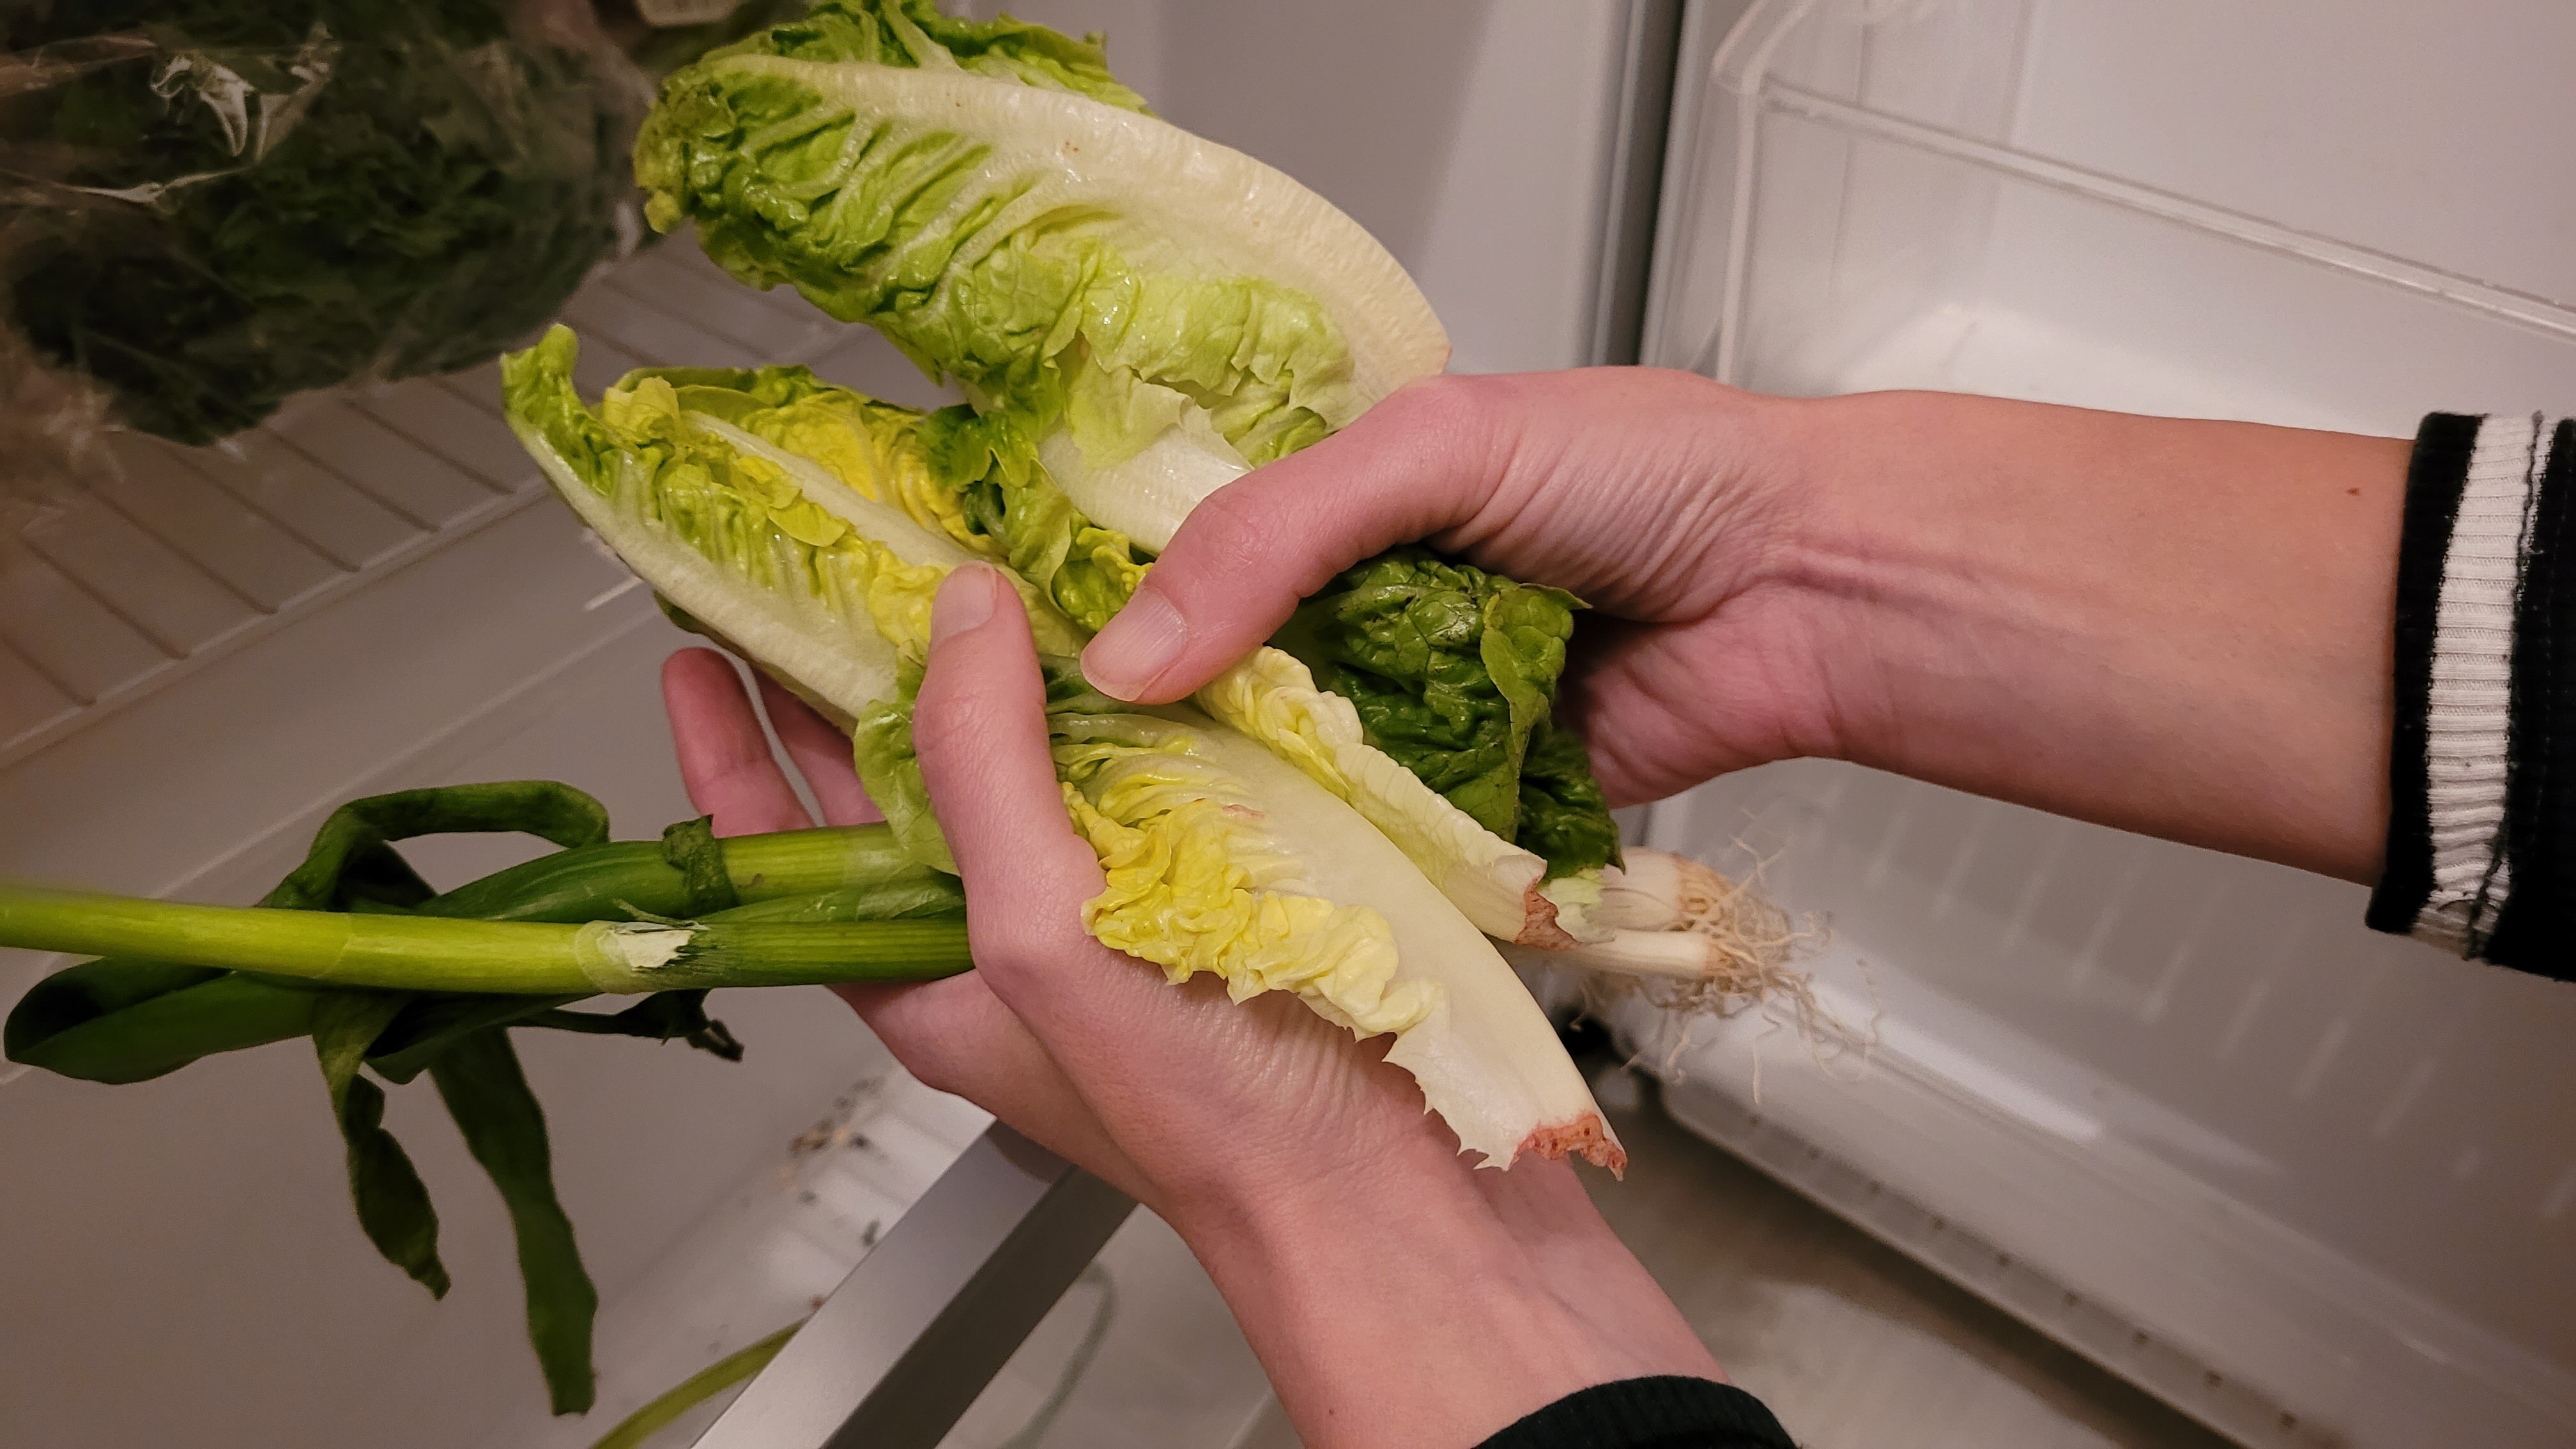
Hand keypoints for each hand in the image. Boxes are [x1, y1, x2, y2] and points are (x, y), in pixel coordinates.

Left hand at [662, 565, 1724, 1446]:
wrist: (1385, 1184)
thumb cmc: (1200, 1107)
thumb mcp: (1040, 933)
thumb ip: (980, 768)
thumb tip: (957, 612)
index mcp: (921, 977)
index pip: (781, 849)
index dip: (729, 747)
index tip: (694, 646)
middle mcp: (1005, 939)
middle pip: (897, 790)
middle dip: (862, 679)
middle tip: (836, 563)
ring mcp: (1108, 909)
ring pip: (1027, 765)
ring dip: (1008, 672)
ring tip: (979, 564)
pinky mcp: (1207, 880)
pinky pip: (1140, 768)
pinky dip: (1127, 696)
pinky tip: (1136, 629)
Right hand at [1079, 369, 1825, 806]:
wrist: (1808, 585)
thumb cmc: (1651, 471)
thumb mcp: (1437, 449)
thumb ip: (1275, 535)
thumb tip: (1131, 654)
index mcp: (1344, 503)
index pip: (1188, 558)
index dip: (1107, 610)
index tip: (1008, 669)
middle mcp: (1366, 613)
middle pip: (1223, 683)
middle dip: (1155, 733)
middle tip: (1055, 791)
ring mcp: (1416, 716)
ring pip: (1290, 776)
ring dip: (1237, 808)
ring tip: (1132, 855)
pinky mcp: (1471, 807)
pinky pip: (1380, 846)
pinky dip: (1338, 864)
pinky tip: (1261, 890)